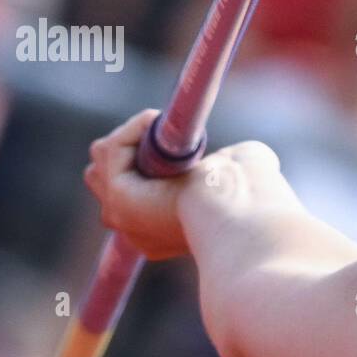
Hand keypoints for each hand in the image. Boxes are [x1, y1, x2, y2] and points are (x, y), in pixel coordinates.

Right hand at [83, 109, 286, 260]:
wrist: (250, 216)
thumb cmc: (256, 199)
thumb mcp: (236, 175)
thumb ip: (223, 165)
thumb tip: (230, 155)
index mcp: (162, 232)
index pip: (126, 195)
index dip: (137, 164)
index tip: (168, 149)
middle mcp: (137, 230)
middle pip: (101, 176)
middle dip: (127, 147)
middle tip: (167, 141)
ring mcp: (124, 217)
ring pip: (101, 160)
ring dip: (131, 135)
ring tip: (166, 132)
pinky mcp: (120, 198)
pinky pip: (111, 149)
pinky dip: (133, 129)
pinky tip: (158, 124)